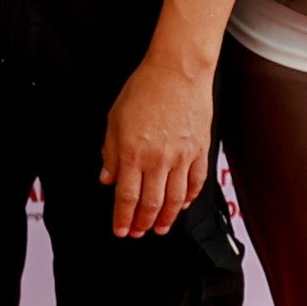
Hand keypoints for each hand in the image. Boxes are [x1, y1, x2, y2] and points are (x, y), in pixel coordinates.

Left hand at [99, 56, 211, 237]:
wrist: (178, 72)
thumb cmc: (144, 89)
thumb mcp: (115, 118)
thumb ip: (110, 152)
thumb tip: (107, 177)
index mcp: (133, 153)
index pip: (126, 197)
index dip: (123, 218)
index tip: (120, 230)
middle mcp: (158, 160)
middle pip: (151, 203)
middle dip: (143, 223)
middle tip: (139, 233)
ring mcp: (182, 158)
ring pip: (175, 199)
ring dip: (167, 218)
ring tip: (160, 228)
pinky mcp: (199, 151)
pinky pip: (196, 182)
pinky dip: (190, 197)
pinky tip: (184, 204)